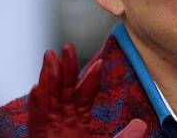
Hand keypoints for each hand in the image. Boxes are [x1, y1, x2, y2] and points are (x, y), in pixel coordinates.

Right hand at [27, 43, 147, 137]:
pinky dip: (35, 104)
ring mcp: (50, 129)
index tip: (100, 63)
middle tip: (68, 47)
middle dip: (66, 68)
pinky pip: (36, 119)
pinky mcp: (40, 135)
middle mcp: (61, 121)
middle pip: (64, 89)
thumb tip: (141, 124)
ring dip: (48, 77)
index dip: (92, 79)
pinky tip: (36, 88)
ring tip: (50, 57)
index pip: (85, 95)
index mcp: (77, 122)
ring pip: (48, 98)